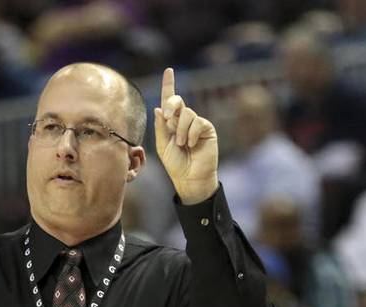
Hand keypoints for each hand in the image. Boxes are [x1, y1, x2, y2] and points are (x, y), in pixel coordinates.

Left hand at [154, 68, 218, 203]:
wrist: (189, 177)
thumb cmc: (175, 164)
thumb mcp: (162, 145)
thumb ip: (160, 127)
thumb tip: (158, 107)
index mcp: (170, 123)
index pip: (169, 100)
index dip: (169, 85)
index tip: (169, 71)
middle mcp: (183, 120)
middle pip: (177, 101)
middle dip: (171, 104)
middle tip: (167, 116)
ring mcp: (196, 123)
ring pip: (187, 113)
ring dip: (180, 130)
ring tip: (181, 144)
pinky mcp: (207, 128)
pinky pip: (198, 122)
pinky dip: (191, 133)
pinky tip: (191, 144)